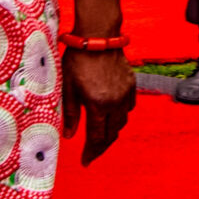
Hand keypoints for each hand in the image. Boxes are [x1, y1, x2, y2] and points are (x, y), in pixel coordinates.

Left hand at [60, 45, 135, 164]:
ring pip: (122, 122)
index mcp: (98, 105)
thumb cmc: (78, 60)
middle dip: (101, 146)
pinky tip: (112, 113)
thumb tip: (69, 136)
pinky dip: (121, 115)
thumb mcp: (68, 87)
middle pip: (111, 134)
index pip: (96, 138)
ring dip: (111, 131)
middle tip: (92, 152)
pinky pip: (128, 107)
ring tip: (101, 134)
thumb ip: (70, 113)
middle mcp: (115, 103)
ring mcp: (125, 94)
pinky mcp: (131, 84)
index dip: (91, 152)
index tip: (86, 161)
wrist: (98, 36)